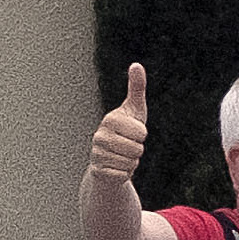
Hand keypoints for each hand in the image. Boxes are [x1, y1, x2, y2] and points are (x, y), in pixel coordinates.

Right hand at [89, 65, 150, 181]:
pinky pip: (124, 175)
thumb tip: (136, 64)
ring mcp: (96, 154)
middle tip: (128, 146)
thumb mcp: (135, 109)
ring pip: (131, 163)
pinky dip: (125, 173)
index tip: (133, 131)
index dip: (142, 134)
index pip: (142, 132)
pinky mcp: (97, 171)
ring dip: (132, 162)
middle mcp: (99, 136)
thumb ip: (136, 87)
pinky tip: (116, 167)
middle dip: (138, 150)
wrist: (110, 157)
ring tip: (122, 155)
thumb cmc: (126, 130)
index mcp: (110, 120)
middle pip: (137, 149)